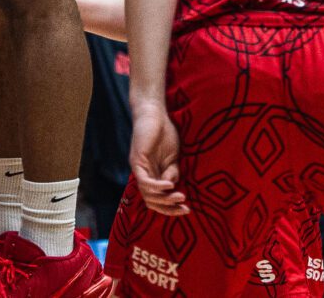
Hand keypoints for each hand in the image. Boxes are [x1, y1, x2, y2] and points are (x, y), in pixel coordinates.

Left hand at [130, 99, 187, 216]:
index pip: (158, 200)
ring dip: (165, 198)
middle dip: (168, 208)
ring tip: (180, 196)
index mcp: (153, 176)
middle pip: (151, 202)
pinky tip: (170, 185)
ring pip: (148, 194)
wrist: (155, 114)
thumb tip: (173, 188)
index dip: (171, 208)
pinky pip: (144, 181)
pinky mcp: (137, 161)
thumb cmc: (165, 133)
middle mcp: (144, 176)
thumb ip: (173, 173)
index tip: (187, 210)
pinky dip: (157, 186)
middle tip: (185, 209)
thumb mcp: (173, 158)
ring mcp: (139, 169)